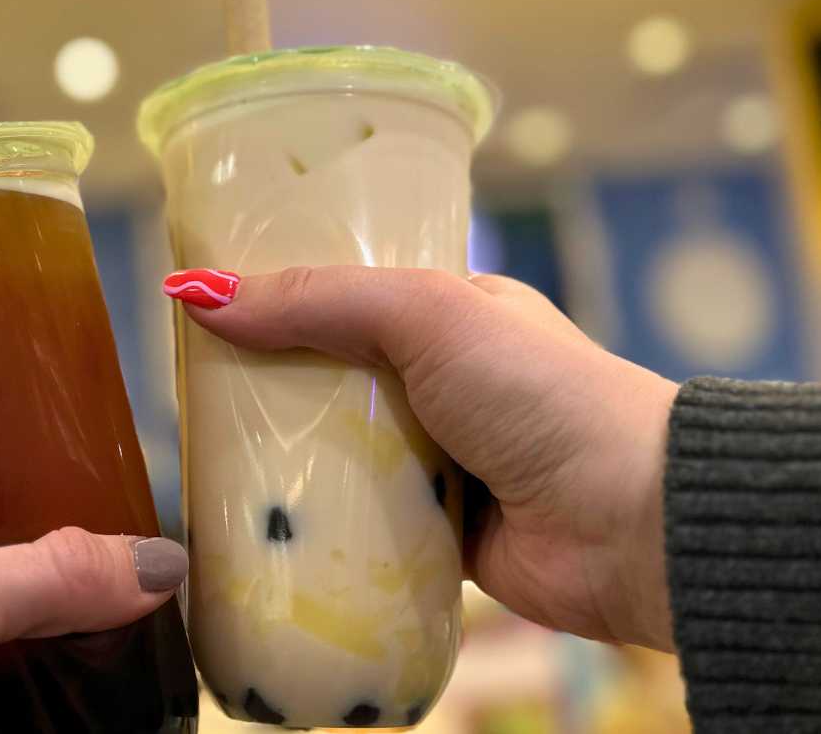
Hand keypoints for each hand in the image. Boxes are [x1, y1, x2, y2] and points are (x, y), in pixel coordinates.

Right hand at [171, 266, 677, 651]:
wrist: (630, 522)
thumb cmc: (541, 393)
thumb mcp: (426, 314)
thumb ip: (317, 299)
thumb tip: (197, 289)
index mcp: (452, 316)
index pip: (348, 296)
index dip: (280, 298)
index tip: (210, 307)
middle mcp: (445, 384)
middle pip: (332, 377)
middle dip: (269, 384)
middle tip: (190, 391)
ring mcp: (442, 459)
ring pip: (340, 453)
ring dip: (289, 458)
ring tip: (207, 456)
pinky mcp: (436, 531)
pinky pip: (360, 522)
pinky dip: (320, 523)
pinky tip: (260, 522)